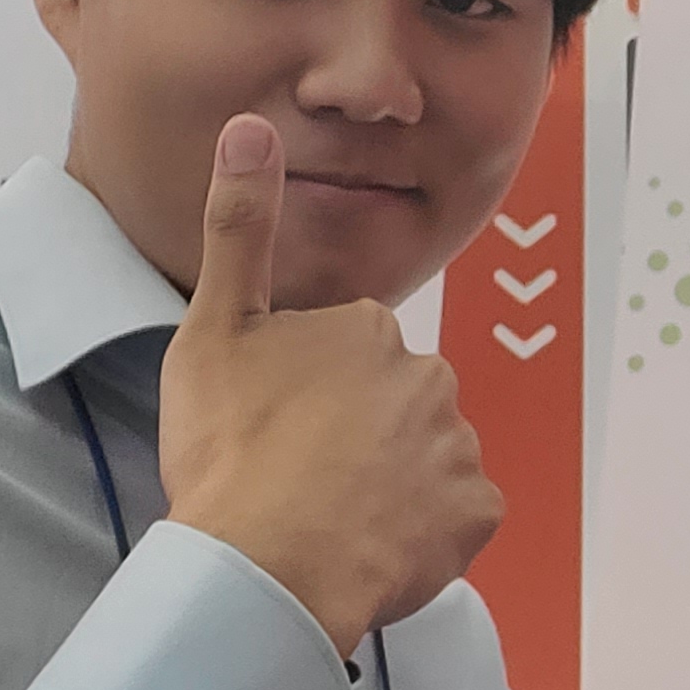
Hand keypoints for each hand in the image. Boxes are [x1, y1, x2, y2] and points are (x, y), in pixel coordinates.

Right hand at [159, 115, 503, 657]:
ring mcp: (459, 446)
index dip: (306, 395)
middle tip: (298, 476)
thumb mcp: (213, 328)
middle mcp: (429, 376)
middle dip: (357, 436)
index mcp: (368, 328)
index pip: (346, 356)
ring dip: (389, 486)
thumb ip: (238, 229)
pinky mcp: (476, 513)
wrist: (265, 563)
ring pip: (426, 461)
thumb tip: (249, 126)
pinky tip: (372, 548)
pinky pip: (455, 520)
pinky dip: (423, 536)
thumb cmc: (230, 450)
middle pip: (393, 404)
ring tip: (328, 519)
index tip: (273, 428)